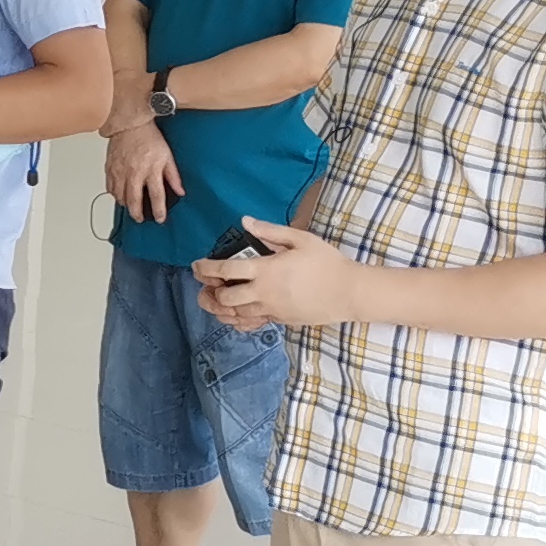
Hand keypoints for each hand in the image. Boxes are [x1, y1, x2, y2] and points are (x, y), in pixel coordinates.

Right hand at [105, 121, 182, 221]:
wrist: (130, 124)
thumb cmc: (149, 137)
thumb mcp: (167, 156)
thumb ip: (173, 176)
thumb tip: (180, 190)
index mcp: (151, 170)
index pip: (156, 196)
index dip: (159, 210)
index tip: (160, 218)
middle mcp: (134, 173)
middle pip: (134, 200)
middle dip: (137, 213)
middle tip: (140, 219)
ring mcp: (120, 171)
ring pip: (119, 196)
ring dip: (125, 204)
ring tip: (130, 207)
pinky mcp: (110, 168)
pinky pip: (110, 187)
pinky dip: (114, 194)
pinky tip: (119, 195)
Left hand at [195, 215, 356, 330]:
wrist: (349, 292)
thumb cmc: (327, 263)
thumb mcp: (301, 240)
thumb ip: (271, 231)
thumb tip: (245, 221)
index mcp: (267, 270)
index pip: (226, 269)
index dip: (205, 267)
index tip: (196, 265)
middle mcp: (264, 293)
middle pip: (225, 297)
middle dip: (210, 291)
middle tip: (206, 284)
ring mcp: (271, 310)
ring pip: (234, 314)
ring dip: (220, 307)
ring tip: (213, 298)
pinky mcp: (279, 320)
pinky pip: (250, 324)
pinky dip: (236, 320)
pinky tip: (233, 313)